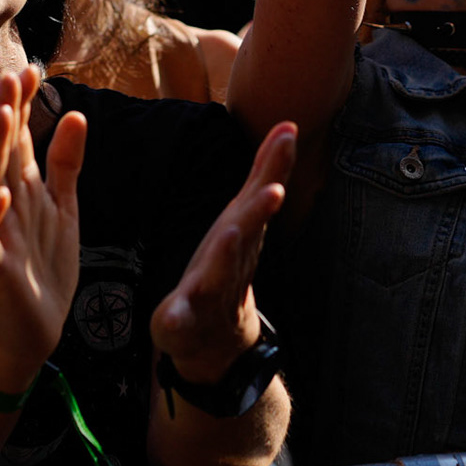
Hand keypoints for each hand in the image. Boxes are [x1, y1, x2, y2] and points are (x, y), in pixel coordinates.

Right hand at [0, 69, 87, 392]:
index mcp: (24, 188)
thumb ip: (65, 163)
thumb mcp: (64, 207)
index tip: (32, 68)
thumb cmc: (45, 263)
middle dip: (5, 114)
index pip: (21, 138)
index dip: (25, 105)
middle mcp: (7, 203)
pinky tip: (0, 195)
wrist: (34, 325)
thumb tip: (75, 114)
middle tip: (10, 76)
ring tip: (1, 115)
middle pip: (2, 152)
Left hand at [152, 122, 295, 383]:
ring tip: (233, 231)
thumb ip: (264, 172)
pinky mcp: (183, 319)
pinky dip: (181, 312)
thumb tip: (288, 124)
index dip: (274, 165)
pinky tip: (177, 308)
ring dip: (227, 254)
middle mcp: (231, 260)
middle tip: (274, 191)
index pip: (259, 194)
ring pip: (219, 273)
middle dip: (260, 212)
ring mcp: (209, 291)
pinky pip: (181, 316)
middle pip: (248, 233)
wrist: (215, 340)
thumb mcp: (244, 214)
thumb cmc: (228, 267)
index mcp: (241, 232)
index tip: (288, 134)